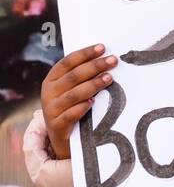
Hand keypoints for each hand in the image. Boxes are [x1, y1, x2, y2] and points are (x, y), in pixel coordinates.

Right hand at [40, 43, 115, 159]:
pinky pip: (70, 115)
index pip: (67, 62)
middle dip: (95, 66)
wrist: (61, 139)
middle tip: (113, 61)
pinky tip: (93, 103)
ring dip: (92, 85)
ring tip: (109, 78)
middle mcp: (48, 93)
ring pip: (73, 94)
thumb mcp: (72, 91)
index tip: (102, 47)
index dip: (85, 54)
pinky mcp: (57, 126)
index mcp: (51, 80)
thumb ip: (82, 78)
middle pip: (73, 76)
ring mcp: (51, 109)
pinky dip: (81, 108)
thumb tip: (106, 60)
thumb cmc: (71, 108)